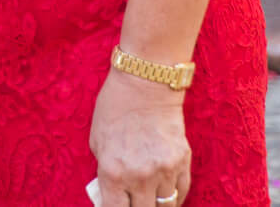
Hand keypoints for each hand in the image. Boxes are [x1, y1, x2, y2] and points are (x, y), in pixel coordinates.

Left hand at [89, 67, 190, 206]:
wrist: (145, 84)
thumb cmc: (114, 109)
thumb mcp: (96, 142)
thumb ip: (104, 173)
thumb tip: (110, 195)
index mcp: (113, 172)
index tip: (117, 206)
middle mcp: (140, 176)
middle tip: (133, 201)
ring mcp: (164, 170)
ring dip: (157, 205)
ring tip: (150, 198)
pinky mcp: (183, 162)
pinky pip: (181, 191)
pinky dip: (174, 196)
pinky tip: (165, 193)